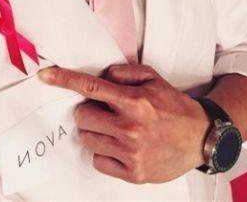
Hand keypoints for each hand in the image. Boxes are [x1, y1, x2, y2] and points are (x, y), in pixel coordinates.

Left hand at [38, 63, 209, 183]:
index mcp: (134, 101)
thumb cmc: (174, 106)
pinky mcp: (133, 173)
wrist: (201, 138)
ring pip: (87, 138)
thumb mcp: (153, 78)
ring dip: (95, 131)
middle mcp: (130, 127)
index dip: (65, 80)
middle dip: (88, 110)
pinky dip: (104, 152)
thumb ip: (124, 73)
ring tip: (114, 128)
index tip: (45, 76)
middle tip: (104, 111)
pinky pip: (98, 161)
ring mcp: (131, 153)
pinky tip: (120, 146)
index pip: (91, 87)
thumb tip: (101, 75)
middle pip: (83, 116)